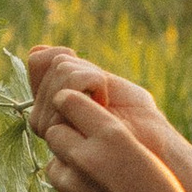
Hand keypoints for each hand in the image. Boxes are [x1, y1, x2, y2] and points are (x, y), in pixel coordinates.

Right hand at [26, 45, 171, 155]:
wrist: (153, 141)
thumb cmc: (135, 115)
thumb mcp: (102, 81)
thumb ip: (69, 68)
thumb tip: (38, 50)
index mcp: (51, 102)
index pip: (38, 62)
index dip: (67, 58)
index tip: (96, 79)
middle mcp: (44, 118)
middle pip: (53, 66)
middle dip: (86, 71)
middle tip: (106, 98)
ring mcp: (48, 129)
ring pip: (59, 75)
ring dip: (93, 80)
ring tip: (106, 106)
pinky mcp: (57, 136)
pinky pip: (64, 89)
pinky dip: (93, 83)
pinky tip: (104, 108)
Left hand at [42, 85, 191, 191]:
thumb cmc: (160, 190)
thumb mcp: (141, 148)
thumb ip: (105, 131)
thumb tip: (70, 111)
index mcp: (110, 134)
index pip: (67, 100)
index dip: (71, 104)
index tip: (74, 108)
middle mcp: (85, 157)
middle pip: (54, 132)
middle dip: (67, 137)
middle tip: (87, 149)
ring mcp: (72, 187)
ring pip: (54, 165)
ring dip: (68, 168)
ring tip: (98, 180)